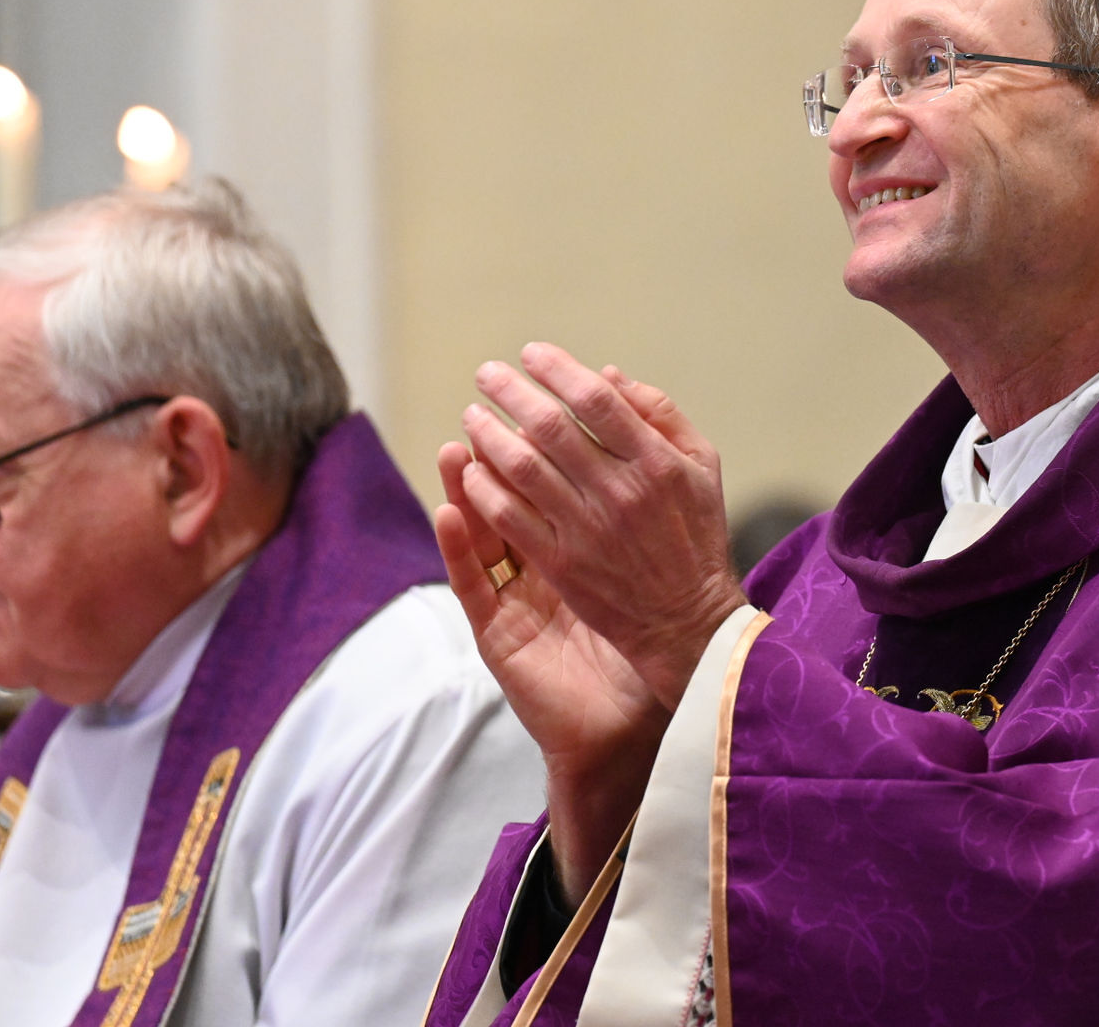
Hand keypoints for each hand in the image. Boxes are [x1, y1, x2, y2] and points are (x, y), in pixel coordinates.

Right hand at [436, 441, 668, 894]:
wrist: (646, 701)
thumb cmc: (644, 626)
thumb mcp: (648, 552)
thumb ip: (638, 496)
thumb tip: (638, 441)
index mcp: (568, 540)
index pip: (544, 480)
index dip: (536, 439)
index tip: (533, 395)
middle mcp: (535, 563)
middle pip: (503, 497)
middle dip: (491, 451)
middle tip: (480, 409)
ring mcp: (513, 597)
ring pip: (477, 534)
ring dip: (461, 488)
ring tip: (454, 447)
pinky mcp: (499, 633)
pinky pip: (474, 585)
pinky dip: (458, 548)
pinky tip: (450, 513)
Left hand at [455, 345, 747, 711]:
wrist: (685, 619)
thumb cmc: (695, 535)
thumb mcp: (702, 465)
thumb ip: (660, 414)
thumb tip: (608, 375)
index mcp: (655, 462)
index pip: (596, 401)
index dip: (557, 370)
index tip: (532, 354)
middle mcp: (618, 492)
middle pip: (550, 428)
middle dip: (510, 392)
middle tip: (487, 373)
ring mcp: (586, 528)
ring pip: (522, 468)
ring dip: (489, 435)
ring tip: (472, 415)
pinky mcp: (561, 563)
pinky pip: (509, 517)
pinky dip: (485, 488)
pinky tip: (472, 469)